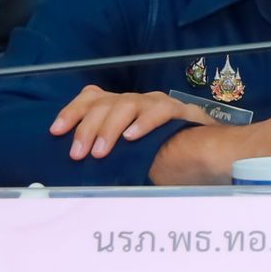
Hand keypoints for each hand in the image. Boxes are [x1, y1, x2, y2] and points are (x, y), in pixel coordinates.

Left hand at [50, 86, 213, 159]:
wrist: (214, 154)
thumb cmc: (168, 160)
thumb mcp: (131, 157)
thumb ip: (110, 157)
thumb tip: (77, 174)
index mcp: (123, 109)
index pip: (92, 98)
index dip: (72, 111)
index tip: (56, 132)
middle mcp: (139, 101)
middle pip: (105, 102)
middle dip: (87, 126)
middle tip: (79, 154)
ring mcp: (160, 104)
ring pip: (128, 103)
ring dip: (109, 127)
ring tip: (100, 152)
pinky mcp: (184, 112)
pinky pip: (160, 111)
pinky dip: (144, 122)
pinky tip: (133, 137)